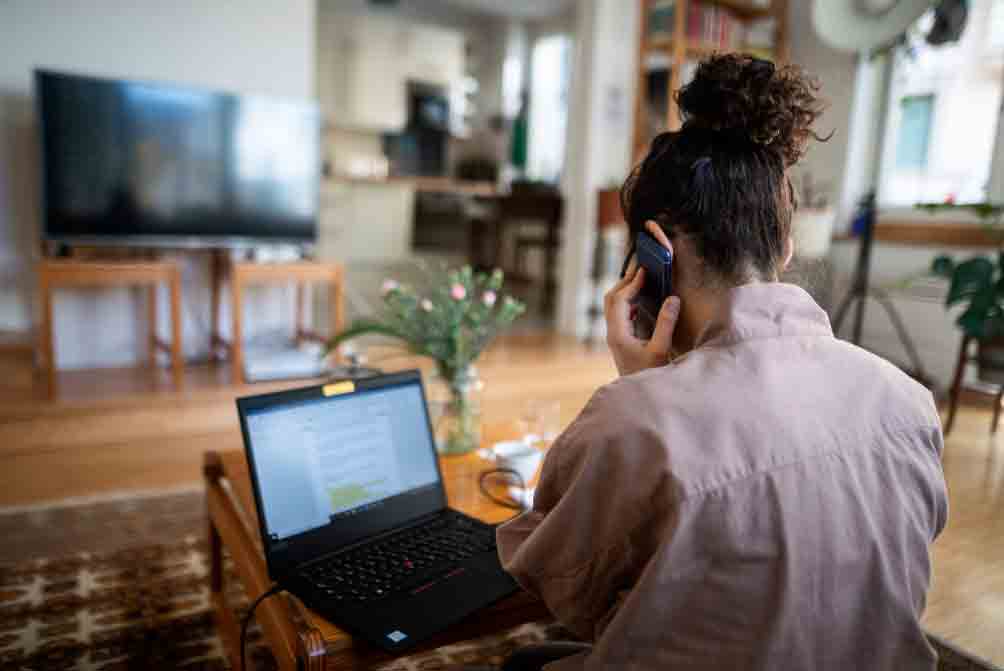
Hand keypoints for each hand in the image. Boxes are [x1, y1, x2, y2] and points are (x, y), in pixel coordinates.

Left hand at [604, 225, 680, 375]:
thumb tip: (673, 298)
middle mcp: (612, 333)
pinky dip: (628, 301)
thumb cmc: (651, 376)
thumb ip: (666, 324)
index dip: (631, 283)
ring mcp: (615, 337)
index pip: (620, 301)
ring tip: (641, 278)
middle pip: (611, 299)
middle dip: (625, 282)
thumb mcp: (661, 350)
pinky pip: (619, 314)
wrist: (641, 398)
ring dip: (625, 290)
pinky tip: (641, 299)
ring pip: (613, 306)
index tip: (645, 271)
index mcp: (618, 334)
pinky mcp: (620, 340)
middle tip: (641, 268)